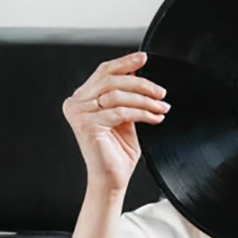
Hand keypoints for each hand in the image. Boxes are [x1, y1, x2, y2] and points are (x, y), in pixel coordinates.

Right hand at [62, 52, 167, 194]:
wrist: (112, 179)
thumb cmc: (117, 151)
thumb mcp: (125, 115)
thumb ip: (127, 94)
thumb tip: (139, 71)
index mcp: (83, 98)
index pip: (104, 72)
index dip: (125, 62)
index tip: (143, 58)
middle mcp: (76, 103)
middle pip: (111, 80)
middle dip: (141, 83)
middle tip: (160, 92)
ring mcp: (79, 113)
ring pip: (117, 95)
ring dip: (145, 100)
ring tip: (161, 107)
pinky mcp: (87, 124)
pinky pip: (120, 112)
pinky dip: (141, 113)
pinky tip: (154, 117)